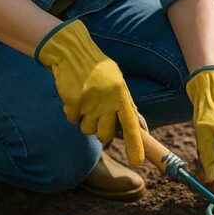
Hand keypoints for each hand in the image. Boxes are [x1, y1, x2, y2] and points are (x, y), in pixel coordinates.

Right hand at [35, 19, 144, 166]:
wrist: (73, 52)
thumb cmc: (98, 69)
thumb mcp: (117, 83)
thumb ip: (126, 105)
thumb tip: (142, 128)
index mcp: (122, 94)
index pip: (131, 124)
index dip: (135, 144)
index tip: (138, 162)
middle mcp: (107, 100)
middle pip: (105, 135)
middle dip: (101, 133)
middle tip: (97, 118)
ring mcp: (90, 102)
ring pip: (87, 130)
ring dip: (84, 121)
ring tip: (85, 102)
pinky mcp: (73, 102)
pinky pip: (72, 120)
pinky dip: (71, 112)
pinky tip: (74, 97)